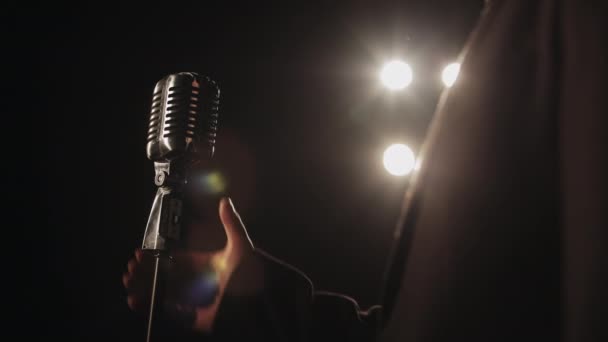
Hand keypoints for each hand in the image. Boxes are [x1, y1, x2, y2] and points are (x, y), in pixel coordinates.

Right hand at [123, 197, 253, 331]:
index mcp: (205, 264)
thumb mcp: (241, 247)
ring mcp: (194, 299)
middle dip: (145, 272)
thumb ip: (231, 224)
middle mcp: (197, 282)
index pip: (175, 260)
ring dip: (144, 288)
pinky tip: (136, 300)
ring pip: (163, 292)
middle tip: (130, 268)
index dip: (157, 257)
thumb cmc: (252, 276)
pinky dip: (150, 306)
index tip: (140, 253)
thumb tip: (226, 200)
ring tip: (128, 282)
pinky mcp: (192, 316)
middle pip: (165, 276)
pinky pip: (167, 311)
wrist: (258, 305)